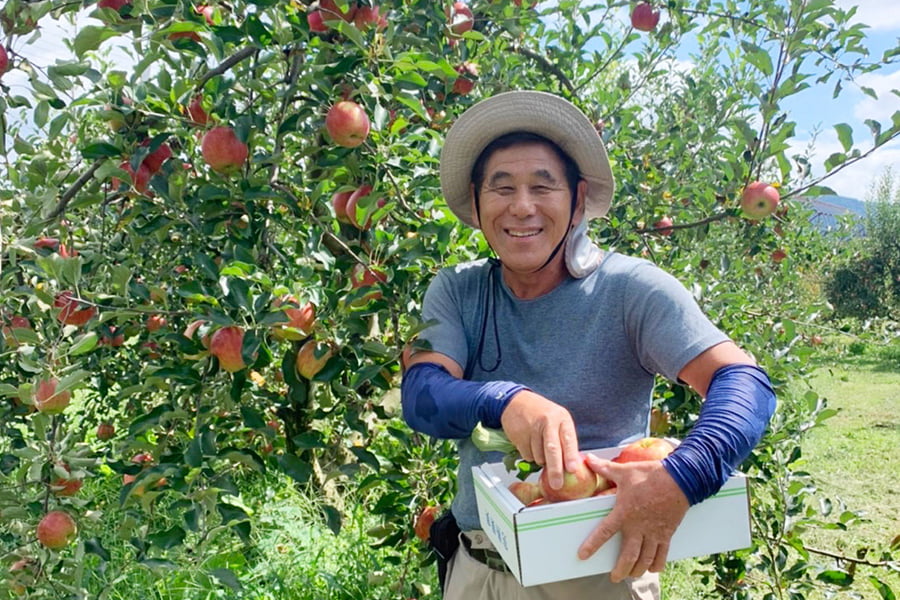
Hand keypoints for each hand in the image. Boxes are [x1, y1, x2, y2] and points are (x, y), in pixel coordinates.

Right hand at [499, 390, 580, 490]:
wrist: (516, 402)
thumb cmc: (541, 414)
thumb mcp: (558, 421)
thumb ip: (564, 440)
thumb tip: (570, 467)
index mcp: (562, 418)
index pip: (568, 439)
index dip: (570, 455)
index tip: (572, 469)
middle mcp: (548, 421)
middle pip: (552, 449)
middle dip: (555, 470)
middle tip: (557, 484)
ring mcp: (532, 427)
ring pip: (538, 456)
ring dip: (540, 460)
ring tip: (539, 448)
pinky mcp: (519, 434)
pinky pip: (527, 455)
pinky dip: (530, 456)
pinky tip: (529, 444)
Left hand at [577, 455, 689, 581]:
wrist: (680, 479)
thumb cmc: (650, 475)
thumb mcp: (624, 471)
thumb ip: (604, 468)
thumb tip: (587, 459)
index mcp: (624, 513)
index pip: (604, 532)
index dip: (592, 545)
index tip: (583, 556)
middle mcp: (638, 527)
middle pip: (628, 556)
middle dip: (620, 570)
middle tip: (614, 577)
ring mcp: (654, 532)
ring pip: (645, 559)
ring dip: (637, 570)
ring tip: (631, 575)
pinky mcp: (667, 533)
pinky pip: (662, 554)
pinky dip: (657, 564)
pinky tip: (652, 569)